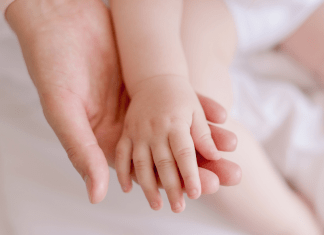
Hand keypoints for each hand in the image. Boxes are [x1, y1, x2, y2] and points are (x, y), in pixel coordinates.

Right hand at [6, 0, 240, 204]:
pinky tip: (220, 115)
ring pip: (176, 128)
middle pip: (166, 153)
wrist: (61, 19)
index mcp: (104, 139)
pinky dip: (198, 107)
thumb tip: (97, 194)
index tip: (202, 188)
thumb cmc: (52, 63)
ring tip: (232, 145)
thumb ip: (81, 150)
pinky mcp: (147, 85)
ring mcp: (138, 106)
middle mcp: (124, 127)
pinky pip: (177, 100)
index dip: (174, 181)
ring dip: (205, 138)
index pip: (145, 169)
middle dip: (199, 164)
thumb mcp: (63, 108)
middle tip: (229, 174)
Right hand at [116, 76, 223, 212]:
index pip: (184, 154)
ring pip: (141, 163)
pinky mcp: (126, 131)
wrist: (153, 76)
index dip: (190, 174)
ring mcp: (137, 131)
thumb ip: (203, 134)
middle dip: (172, 187)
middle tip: (178, 208)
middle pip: (164, 163)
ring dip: (148, 186)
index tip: (196, 193)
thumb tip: (215, 155)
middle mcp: (154, 129)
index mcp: (174, 123)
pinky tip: (126, 189)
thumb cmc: (179, 95)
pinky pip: (121, 154)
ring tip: (156, 205)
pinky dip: (122, 171)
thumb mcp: (195, 109)